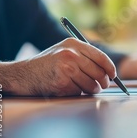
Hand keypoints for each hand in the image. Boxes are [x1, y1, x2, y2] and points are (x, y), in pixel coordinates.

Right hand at [0, 38, 116, 95]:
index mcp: (73, 44)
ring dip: (92, 89)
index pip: (101, 57)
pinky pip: (79, 92)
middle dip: (103, 82)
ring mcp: (66, 68)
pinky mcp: (61, 83)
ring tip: (85, 88)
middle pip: (99, 72)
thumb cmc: (48, 65)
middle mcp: (70, 54)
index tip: (113, 75)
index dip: (110, 68)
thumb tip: (109, 71)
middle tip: (102, 86)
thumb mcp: (64, 51)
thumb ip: (84, 56)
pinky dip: (77, 93)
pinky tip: (68, 89)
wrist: (23, 75)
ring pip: (91, 84)